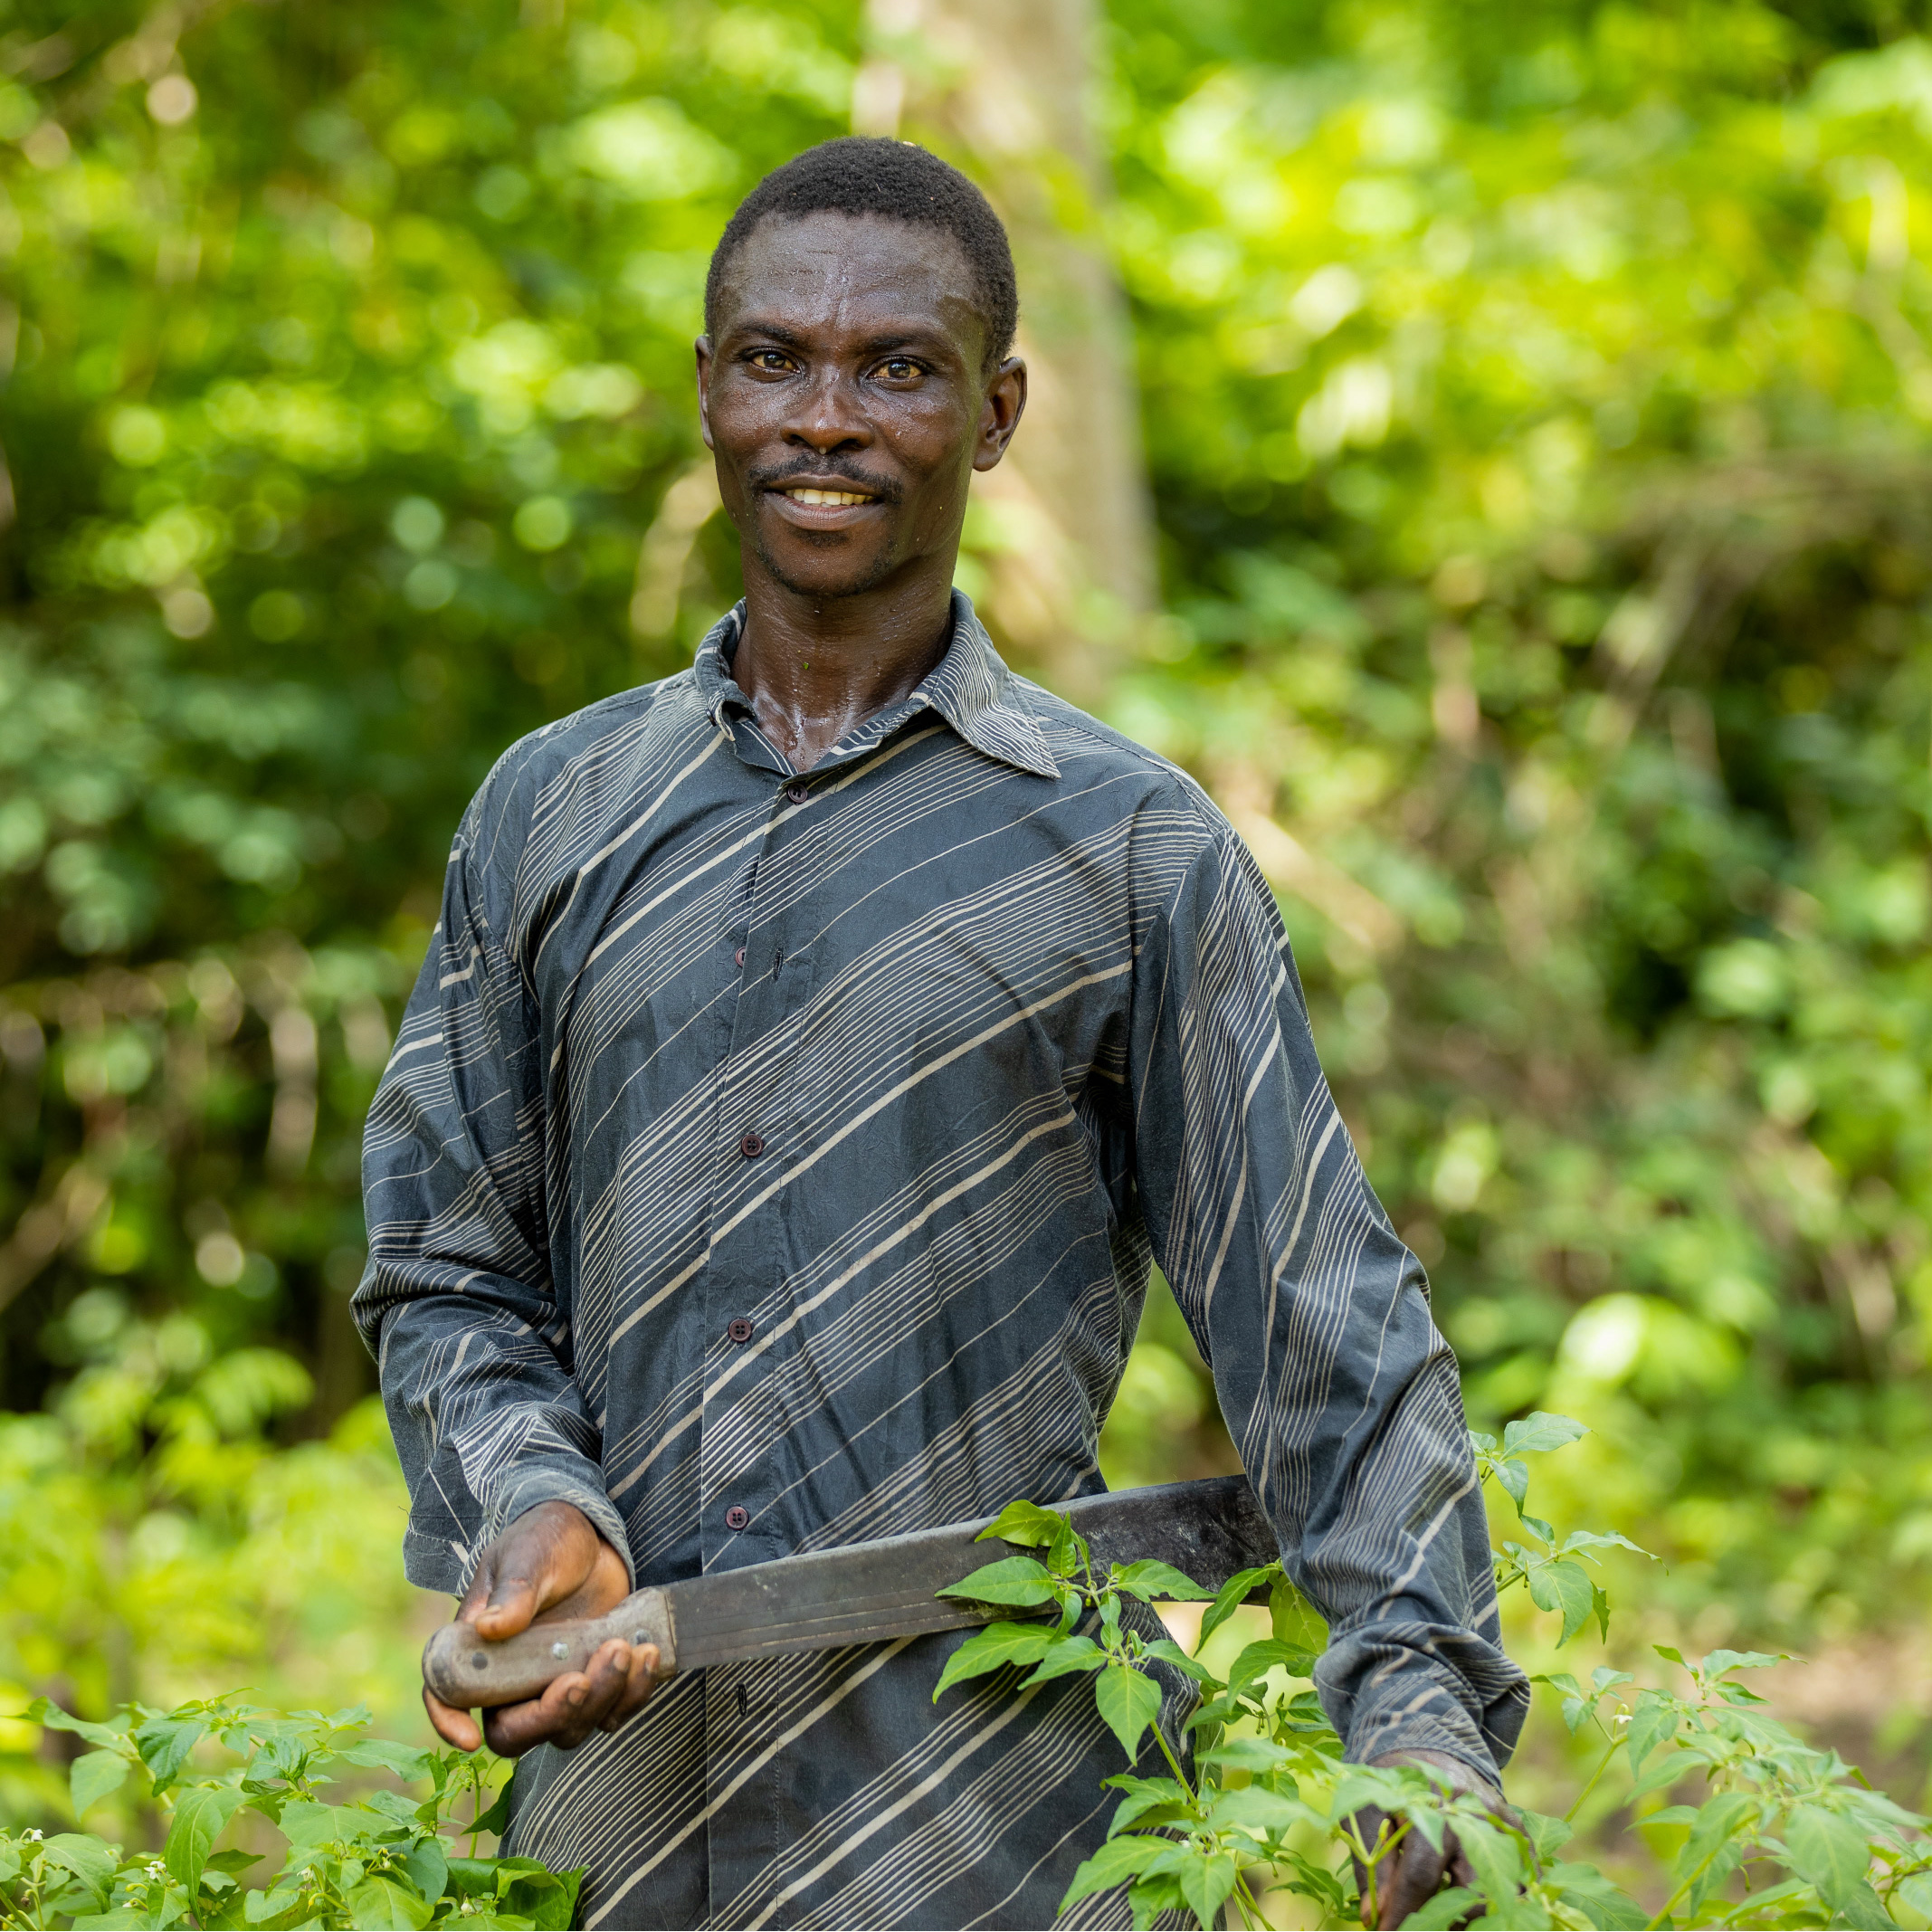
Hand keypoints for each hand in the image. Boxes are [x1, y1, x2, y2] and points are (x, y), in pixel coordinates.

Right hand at [422, 1500, 659, 1757]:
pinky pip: (611, 1711)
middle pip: (515, 1732)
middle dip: (550, 1716)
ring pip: (568, 1728)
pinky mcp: (593, 1682)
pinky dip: (632, 1694)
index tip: (469, 1739)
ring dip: (600, 1700)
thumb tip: (489, 1627)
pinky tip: (648, 1654)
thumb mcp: (528, 1556)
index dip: (449, 1724)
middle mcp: (511, 1679)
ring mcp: (553, 1686)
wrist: (591, 1537)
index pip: (448, 1697)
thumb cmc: (545, 1540)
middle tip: (581, 1678)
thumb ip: (515, 1591)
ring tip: (624, 1649)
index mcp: (478, 1649)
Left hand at [1350, 1748, 1511, 1929]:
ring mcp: (1498, 1821)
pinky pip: (1525, 1875)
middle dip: (1444, 1924)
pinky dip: (1510, 1900)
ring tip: (1447, 1924)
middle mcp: (1470, 1816)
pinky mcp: (1515, 1827)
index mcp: (1429, 1807)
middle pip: (1470, 1890)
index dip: (1403, 1914)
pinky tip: (1483, 1914)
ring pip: (1503, 1890)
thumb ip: (1372, 1864)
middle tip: (1420, 1931)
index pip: (1420, 1876)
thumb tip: (1373, 1917)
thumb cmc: (1392, 1780)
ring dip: (1476, 1919)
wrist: (1425, 1738)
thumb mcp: (1369, 1809)